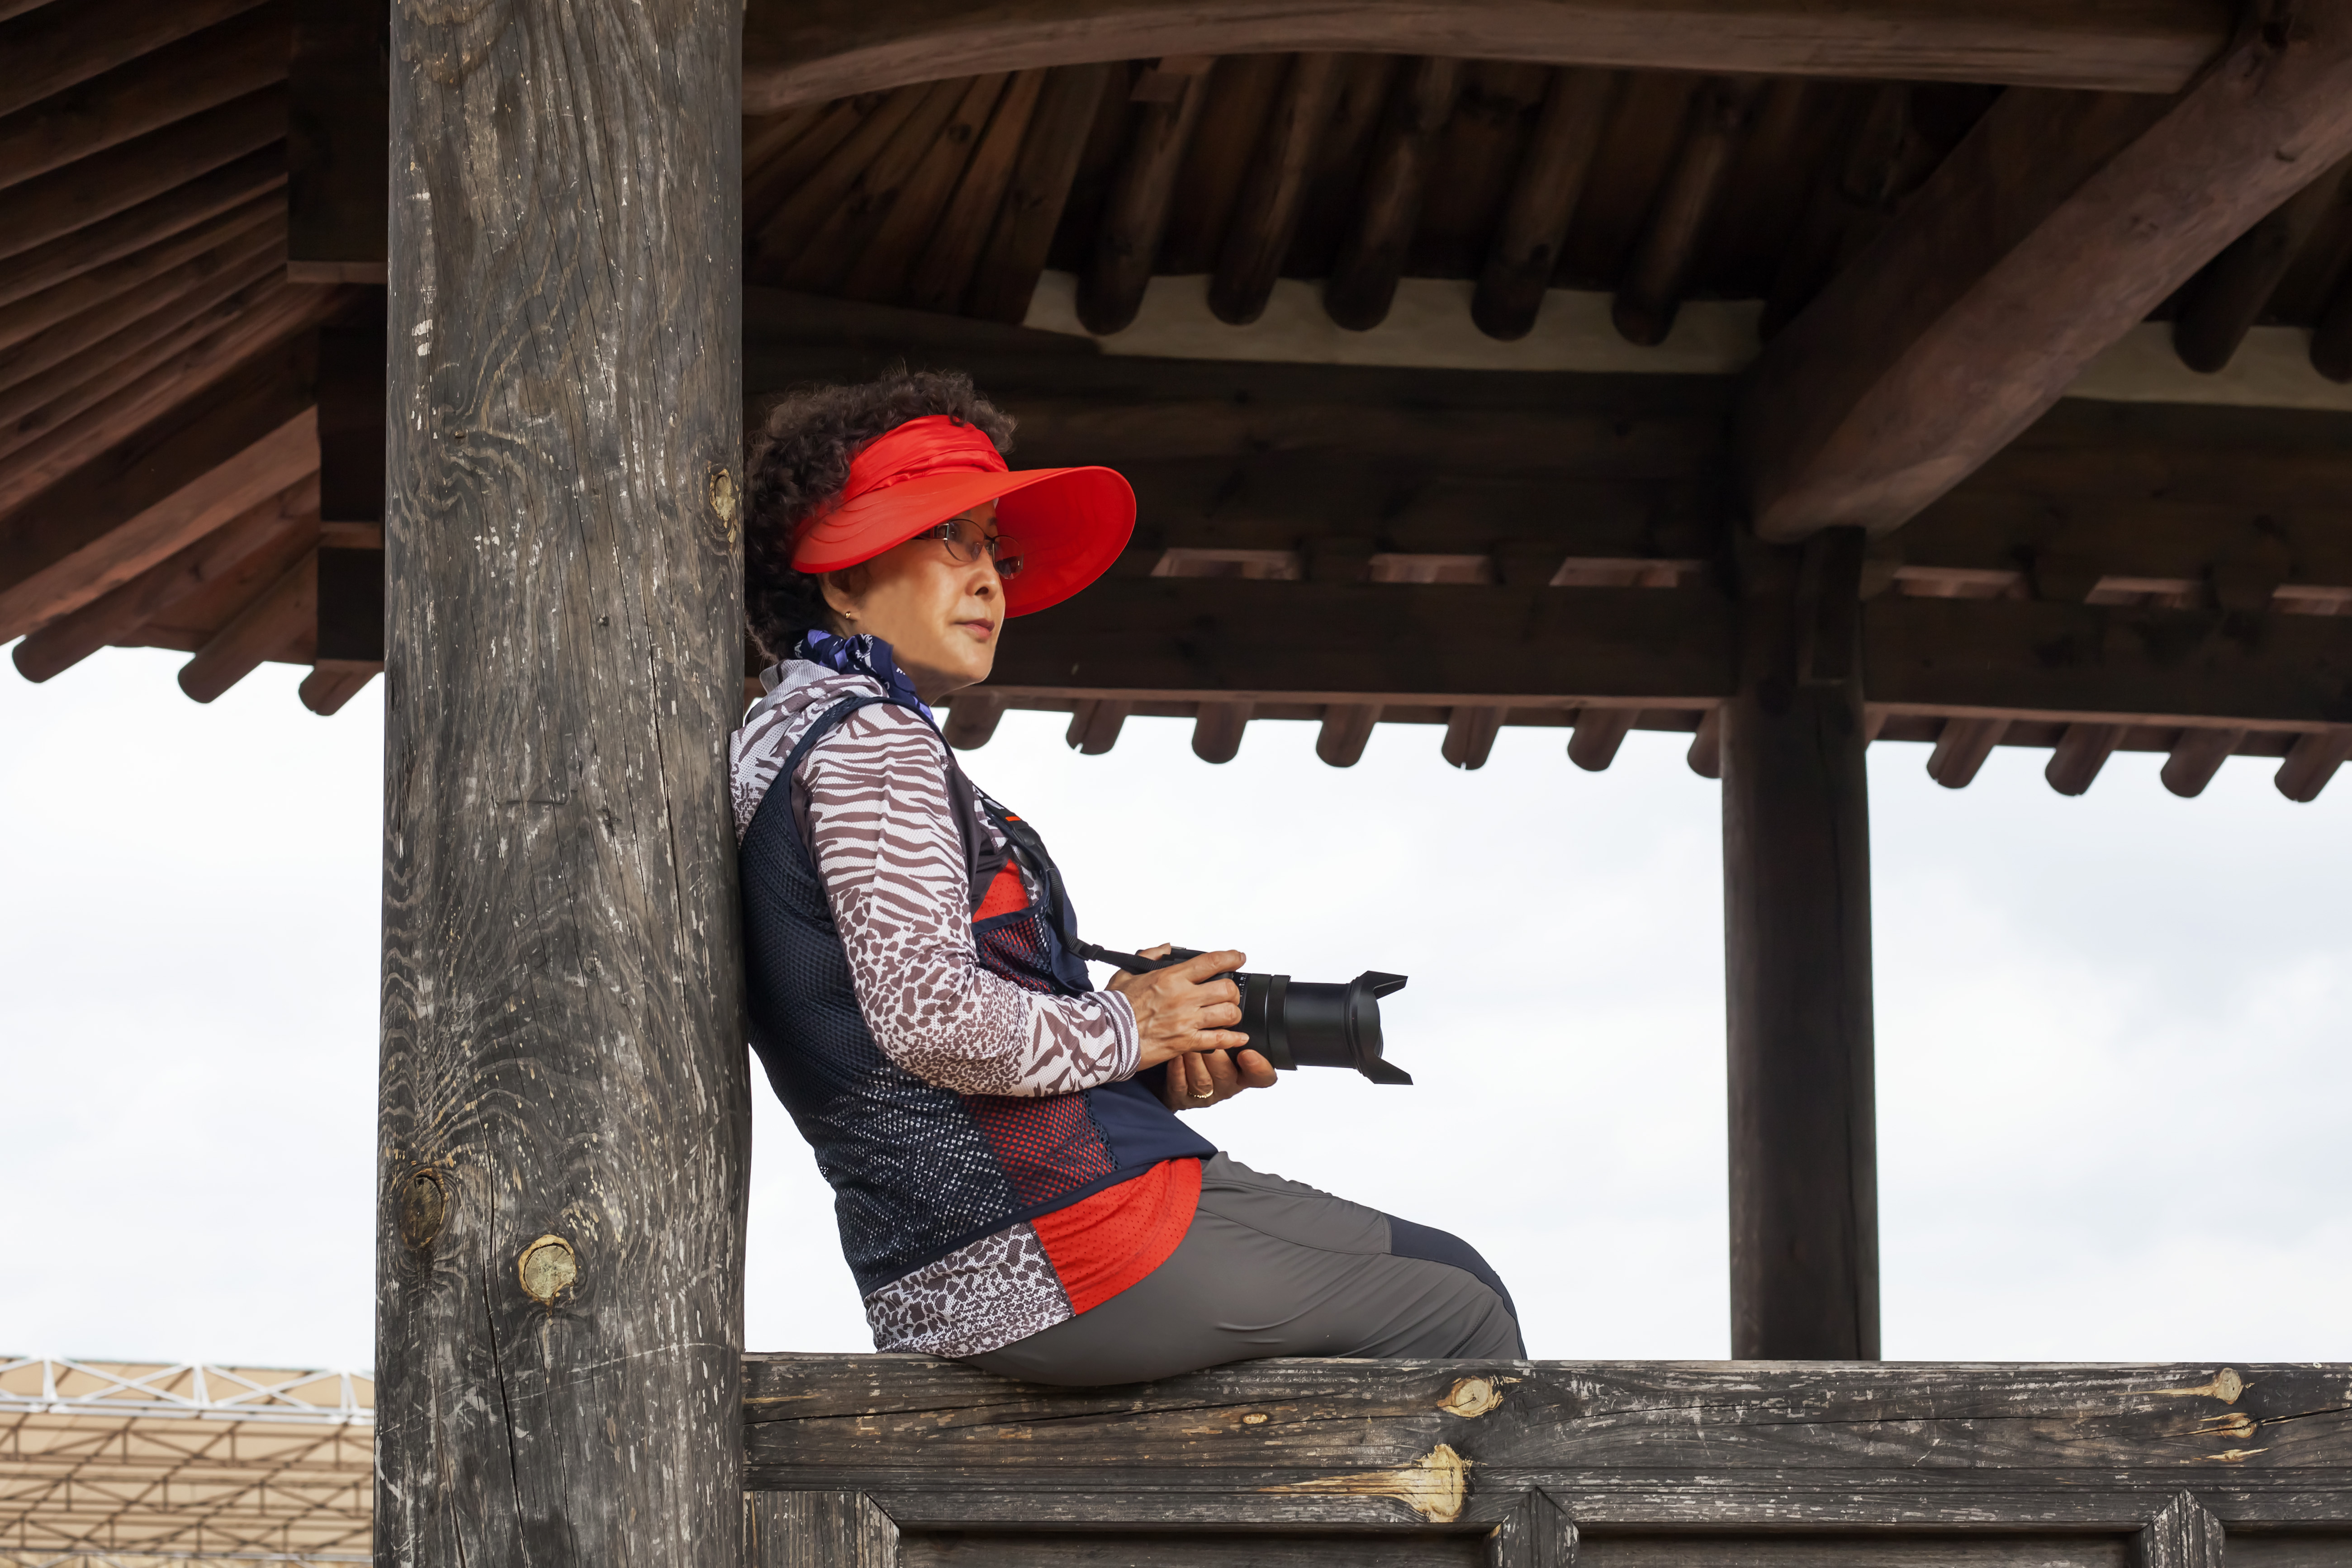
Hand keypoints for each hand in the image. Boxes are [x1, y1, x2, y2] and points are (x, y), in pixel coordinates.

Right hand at [1106, 943, 1249, 1069]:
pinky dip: (1233, 1039)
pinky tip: (1239, 1038)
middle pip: (1226, 989)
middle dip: (1232, 991)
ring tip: (1229, 1015)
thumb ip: (1149, 956)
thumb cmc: (1114, 1008)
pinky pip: (1219, 1040)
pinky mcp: (1186, 1042)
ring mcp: (1187, 1021)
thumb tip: (1165, 948)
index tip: (1238, 957)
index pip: (1211, 962)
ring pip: (1228, 1014)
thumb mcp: (1127, 973)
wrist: (1106, 1037)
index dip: (1230, 958)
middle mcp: (1183, 997)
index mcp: (1170, 978)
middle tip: (1228, 994)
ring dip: (1232, 1014)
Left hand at [1159, 1045, 1278, 1109]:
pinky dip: (1178, 1070)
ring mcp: (1203, 1096)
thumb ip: (1233, 1033)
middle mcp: (1226, 1086)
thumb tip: (1235, 1008)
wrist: (1178, 1081)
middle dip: (1215, 1054)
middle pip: (1226, 1074)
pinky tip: (1176, 1055)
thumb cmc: (1206, 1058)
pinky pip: (1180, 1086)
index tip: (1248, 1053)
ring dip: (1195, 1059)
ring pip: (1202, 1081)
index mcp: (1243, 1074)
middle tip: (1206, 1035)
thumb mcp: (1227, 1045)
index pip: (1263, 1076)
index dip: (1259, 1067)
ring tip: (1188, 1042)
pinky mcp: (1183, 1099)